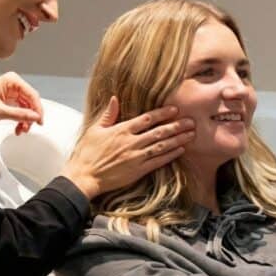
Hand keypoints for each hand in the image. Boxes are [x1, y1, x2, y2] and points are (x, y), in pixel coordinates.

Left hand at [0, 72, 43, 135]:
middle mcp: (13, 84)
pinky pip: (20, 110)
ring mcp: (11, 92)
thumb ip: (19, 114)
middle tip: (30, 127)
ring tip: (22, 129)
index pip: (32, 94)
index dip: (37, 108)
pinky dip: (20, 120)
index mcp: (11, 80)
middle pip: (31, 101)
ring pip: (27, 107)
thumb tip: (35, 117)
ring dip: (25, 120)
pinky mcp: (8, 100)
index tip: (39, 120)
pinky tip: (18, 128)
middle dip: (31, 115)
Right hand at [60, 97, 195, 199]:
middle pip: (159, 132)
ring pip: (162, 146)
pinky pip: (158, 162)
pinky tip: (180, 150)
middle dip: (177, 126)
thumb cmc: (86, 154)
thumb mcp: (94, 130)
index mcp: (121, 130)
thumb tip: (114, 99)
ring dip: (178, 139)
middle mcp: (131, 142)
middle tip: (191, 121)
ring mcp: (136, 157)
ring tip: (191, 134)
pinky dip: (170, 155)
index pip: (146, 119)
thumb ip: (108, 114)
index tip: (175, 109)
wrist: (83, 177)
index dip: (162, 113)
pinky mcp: (138, 171)